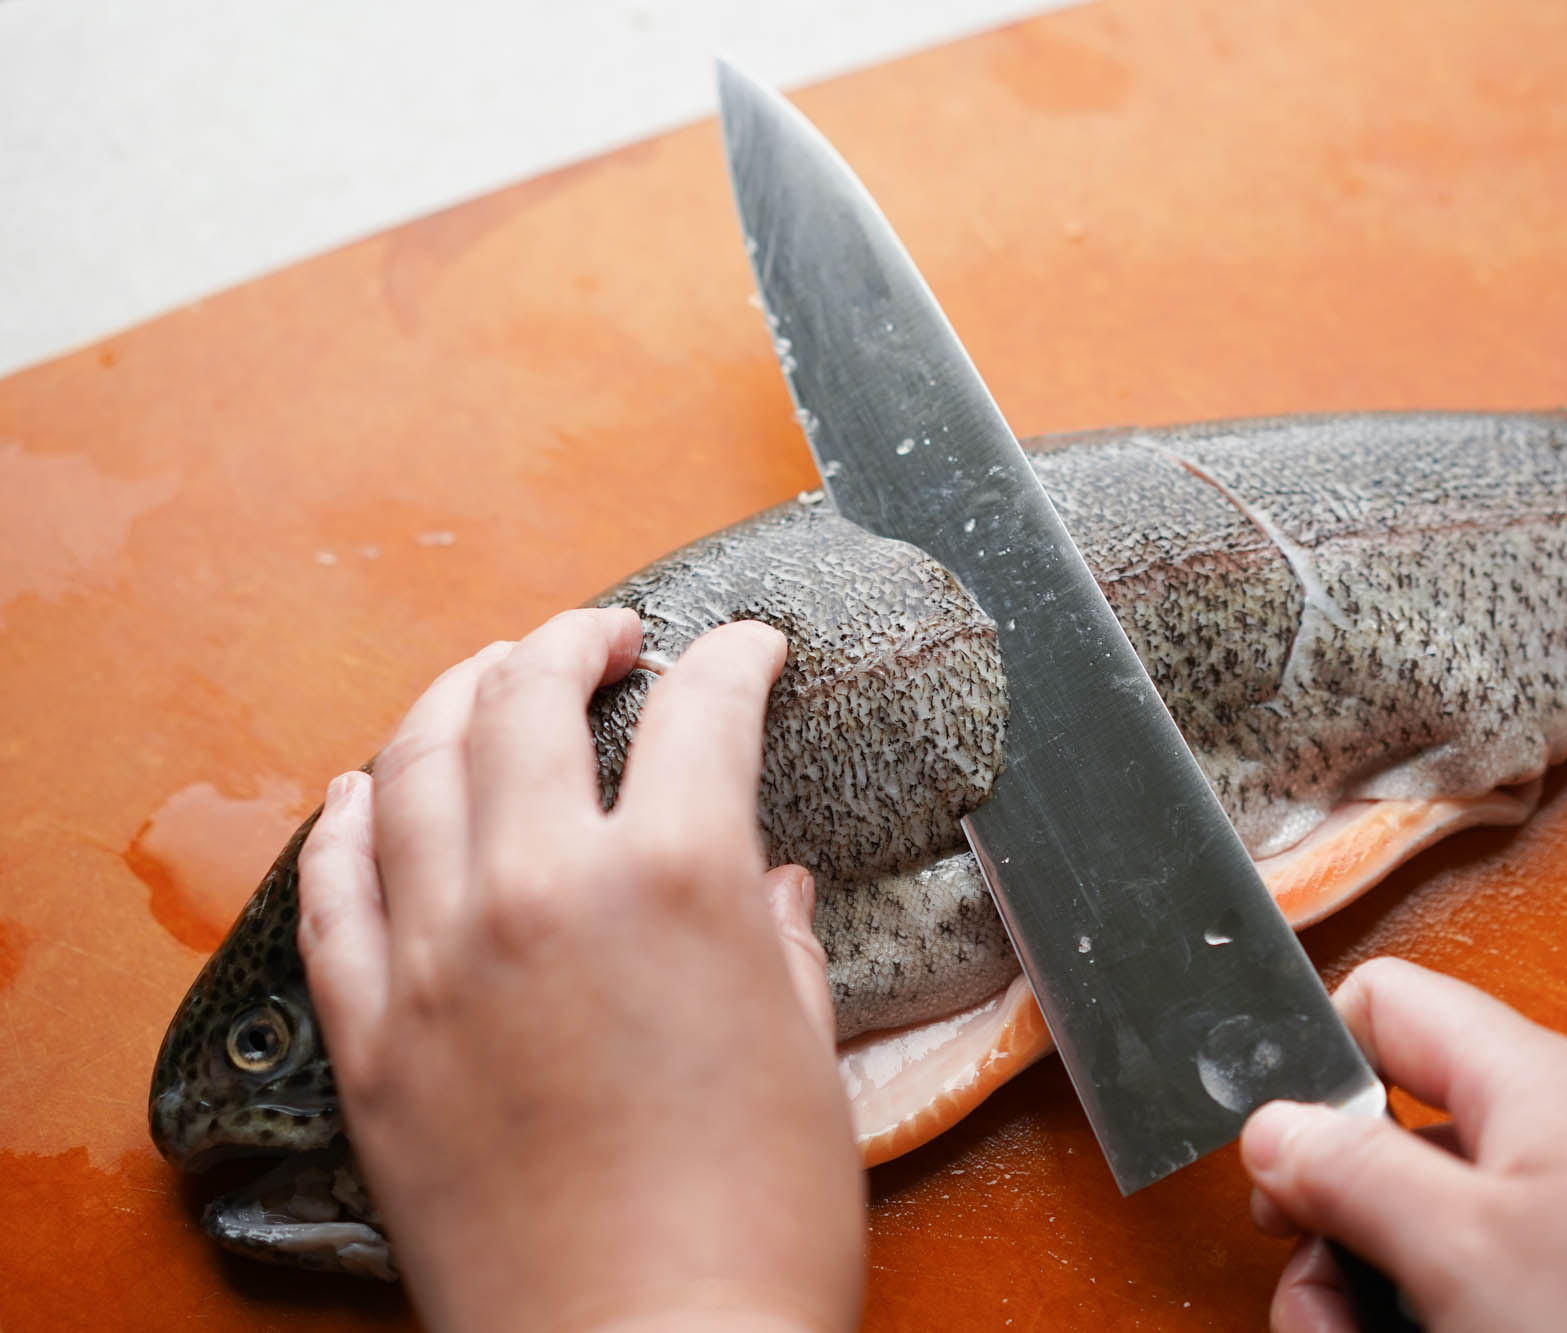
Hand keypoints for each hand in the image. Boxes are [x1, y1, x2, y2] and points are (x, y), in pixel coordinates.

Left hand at [295, 608, 861, 1332]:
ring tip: (491, 680)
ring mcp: (437, 959)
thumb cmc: (756, 1228)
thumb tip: (770, 887)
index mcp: (676, 881)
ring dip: (457, 696)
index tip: (746, 650)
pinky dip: (349, 818)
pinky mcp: (373, 1038)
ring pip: (414, 766)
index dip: (736, 658)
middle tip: (606, 639)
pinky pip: (332, 888)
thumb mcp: (807, 1059)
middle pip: (529, 697)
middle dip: (575, 639)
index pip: (704, 710)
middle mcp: (541, 889)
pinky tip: (369, 789)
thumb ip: (782, 943)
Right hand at [1241, 958, 1566, 1332]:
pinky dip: (1425, 1311)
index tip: (1275, 1159)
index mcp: (1523, 1078)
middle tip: (1316, 1297)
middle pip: (1385, 1130)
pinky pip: (1471, 1271)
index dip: (1311, 1064)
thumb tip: (1270, 1125)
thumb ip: (1353, 1171)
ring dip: (1365, 1282)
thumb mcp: (1463, 1246)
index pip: (1381, 1002)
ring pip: (1418, 1216)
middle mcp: (1546, 1128)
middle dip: (1329, 1216)